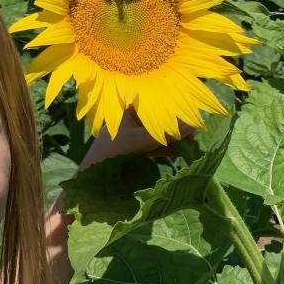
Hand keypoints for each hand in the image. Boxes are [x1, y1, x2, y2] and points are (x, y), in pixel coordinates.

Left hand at [46, 107, 196, 249]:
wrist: (90, 182)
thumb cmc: (109, 154)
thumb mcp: (139, 141)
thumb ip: (165, 133)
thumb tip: (193, 125)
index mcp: (126, 108)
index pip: (155, 101)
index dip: (174, 107)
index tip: (191, 117)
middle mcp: (131, 117)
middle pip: (160, 117)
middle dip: (176, 125)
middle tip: (193, 133)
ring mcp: (134, 133)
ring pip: (160, 131)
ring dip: (174, 138)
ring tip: (190, 143)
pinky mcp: (136, 147)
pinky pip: (156, 144)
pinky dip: (168, 147)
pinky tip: (181, 152)